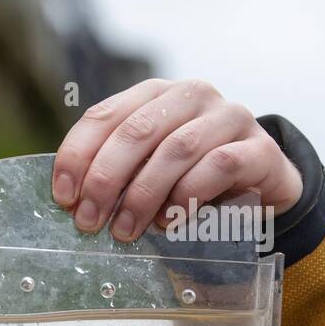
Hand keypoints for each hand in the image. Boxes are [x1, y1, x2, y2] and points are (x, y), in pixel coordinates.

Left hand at [52, 78, 303, 241]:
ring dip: (143, 195)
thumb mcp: (146, 168)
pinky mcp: (259, 147)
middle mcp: (191, 96)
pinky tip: (170, 222)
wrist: (261, 186)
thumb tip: (70, 200)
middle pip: (137, 131)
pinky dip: (187, 197)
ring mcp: (229, 117)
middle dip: (105, 179)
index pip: (104, 115)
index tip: (63, 197)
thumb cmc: (189, 176)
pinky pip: (219, 166)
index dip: (77, 156)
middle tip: (89, 221)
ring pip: (176, 149)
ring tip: (126, 231)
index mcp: (155, 95)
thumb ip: (114, 171)